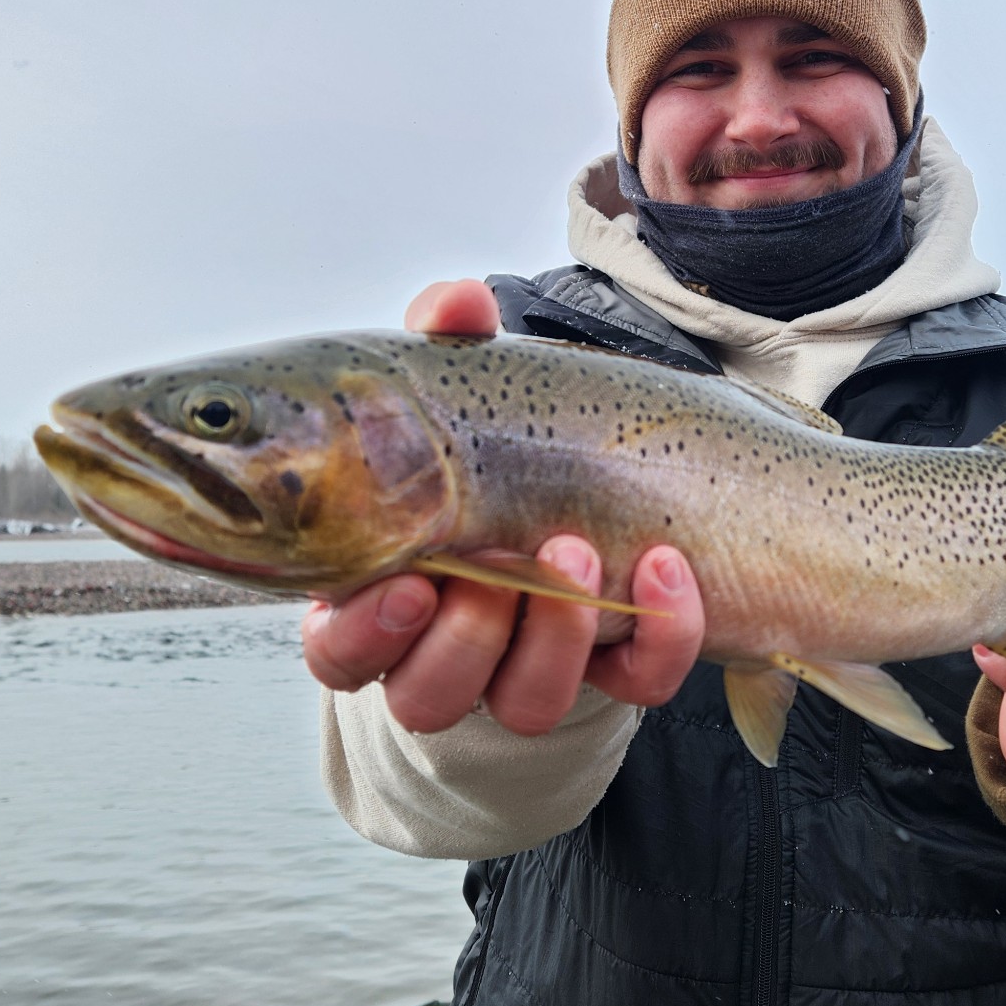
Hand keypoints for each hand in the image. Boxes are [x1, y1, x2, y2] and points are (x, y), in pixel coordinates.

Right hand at [298, 279, 706, 732]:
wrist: (595, 491)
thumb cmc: (492, 446)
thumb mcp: (465, 392)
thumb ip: (448, 344)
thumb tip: (458, 300)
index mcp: (382, 590)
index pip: (339, 649)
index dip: (364, 631)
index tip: (411, 582)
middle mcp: (448, 647)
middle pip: (427, 693)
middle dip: (470, 633)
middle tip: (504, 560)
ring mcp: (535, 664)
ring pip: (525, 705)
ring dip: (555, 639)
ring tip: (577, 548)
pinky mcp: (619, 669)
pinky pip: (636, 684)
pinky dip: (657, 636)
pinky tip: (667, 570)